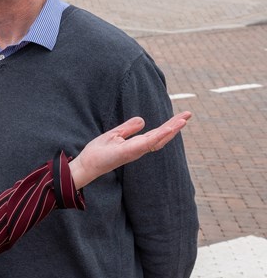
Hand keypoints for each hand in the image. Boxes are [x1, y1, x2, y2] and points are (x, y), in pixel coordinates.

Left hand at [69, 111, 191, 189]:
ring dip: (171, 130)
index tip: (182, 116)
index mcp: (137, 143)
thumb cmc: (99, 151)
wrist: (88, 163)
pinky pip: (147, 143)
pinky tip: (168, 129)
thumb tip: (143, 120)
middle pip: (162, 135)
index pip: (157, 133)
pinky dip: (159, 136)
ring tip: (183, 120)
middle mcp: (140, 148)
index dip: (170, 125)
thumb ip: (129, 128)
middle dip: (175, 125)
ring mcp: (136, 150)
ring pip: (158, 139)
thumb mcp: (115, 134)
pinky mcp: (129, 151)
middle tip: (189, 114)